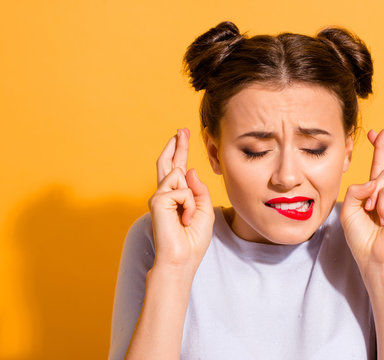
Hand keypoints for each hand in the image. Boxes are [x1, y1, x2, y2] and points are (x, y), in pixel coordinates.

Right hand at [148, 128, 213, 270]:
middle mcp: (165, 195)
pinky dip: (188, 205)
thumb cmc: (192, 241)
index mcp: (177, 198)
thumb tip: (188, 170)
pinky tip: (184, 219)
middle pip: (169, 163)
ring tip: (187, 219)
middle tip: (181, 129)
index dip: (180, 152)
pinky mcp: (157, 201)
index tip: (181, 136)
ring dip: (191, 198)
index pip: (178, 170)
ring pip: (178, 175)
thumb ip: (198, 190)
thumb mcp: (204, 211)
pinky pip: (181, 190)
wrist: (181, 261)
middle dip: (176, 146)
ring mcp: (159, 197)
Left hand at [340, 129, 383, 279]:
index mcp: (375, 195)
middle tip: (382, 130)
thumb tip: (374, 179)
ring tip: (372, 212)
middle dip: (383, 147)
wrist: (373, 258)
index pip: (378, 168)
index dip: (378, 150)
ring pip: (382, 177)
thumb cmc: (361, 237)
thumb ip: (356, 190)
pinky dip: (379, 204)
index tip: (375, 134)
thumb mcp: (349, 209)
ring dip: (371, 194)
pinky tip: (382, 219)